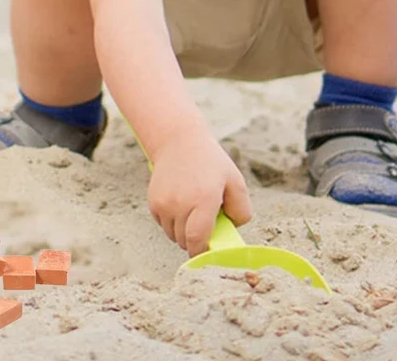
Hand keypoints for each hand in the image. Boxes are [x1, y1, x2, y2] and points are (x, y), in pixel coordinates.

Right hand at [147, 128, 250, 256]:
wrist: (178, 141)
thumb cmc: (210, 162)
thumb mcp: (235, 181)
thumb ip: (242, 209)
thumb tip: (233, 229)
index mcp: (204, 200)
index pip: (197, 240)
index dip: (202, 253)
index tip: (208, 255)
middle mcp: (180, 203)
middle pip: (185, 241)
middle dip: (195, 240)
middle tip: (205, 224)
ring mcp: (164, 203)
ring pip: (173, 235)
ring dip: (182, 232)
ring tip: (192, 213)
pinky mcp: (153, 202)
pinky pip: (163, 224)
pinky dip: (172, 222)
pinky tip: (180, 205)